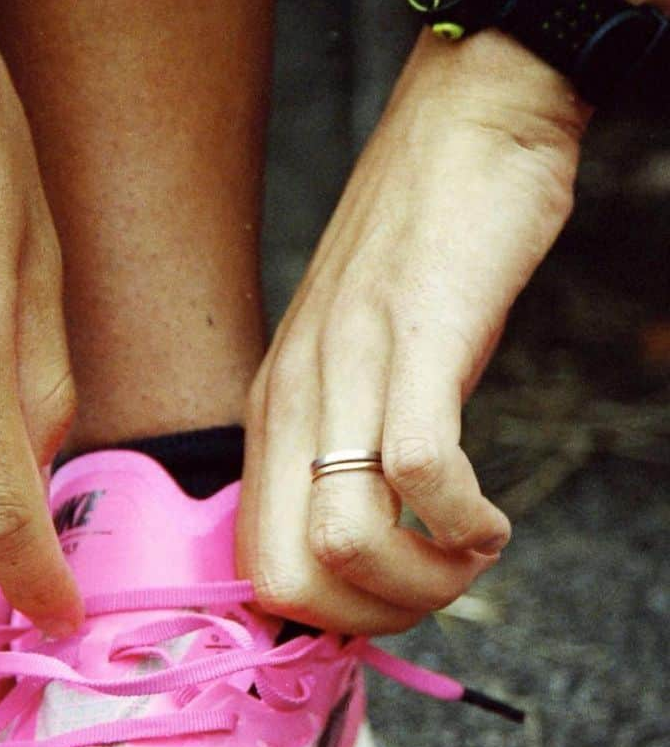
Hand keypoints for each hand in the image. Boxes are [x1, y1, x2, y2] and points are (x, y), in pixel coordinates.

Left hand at [238, 31, 587, 633]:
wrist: (464, 127)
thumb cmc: (417, 260)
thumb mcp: (352, 368)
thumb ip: (339, 450)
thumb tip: (358, 550)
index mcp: (271, 417)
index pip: (256, 569)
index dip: (327, 617)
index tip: (391, 602)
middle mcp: (291, 401)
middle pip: (286, 580)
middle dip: (372, 619)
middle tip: (438, 588)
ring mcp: (348, 368)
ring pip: (345, 541)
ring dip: (424, 583)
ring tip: (472, 552)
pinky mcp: (418, 335)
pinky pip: (419, 468)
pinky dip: (463, 524)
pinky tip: (491, 519)